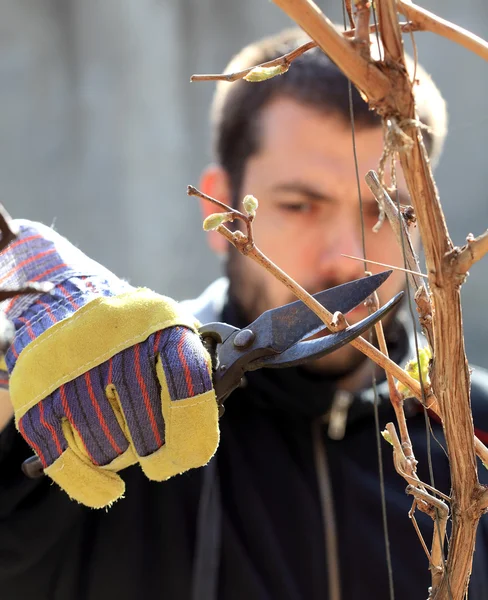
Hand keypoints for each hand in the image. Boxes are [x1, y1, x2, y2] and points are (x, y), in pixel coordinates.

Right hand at [15, 318, 217, 507]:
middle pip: (147, 429)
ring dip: (122, 455)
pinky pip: (65, 460)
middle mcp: (117, 341)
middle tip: (158, 451)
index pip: (188, 381)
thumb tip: (199, 439)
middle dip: (158, 452)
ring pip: (110, 449)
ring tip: (123, 432)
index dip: (194, 431)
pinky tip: (108, 488)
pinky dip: (90, 483)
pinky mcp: (37, 395)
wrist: (69, 304)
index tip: (191, 456)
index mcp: (163, 324)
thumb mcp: (176, 334)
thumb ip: (198, 377)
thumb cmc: (139, 335)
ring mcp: (73, 368)